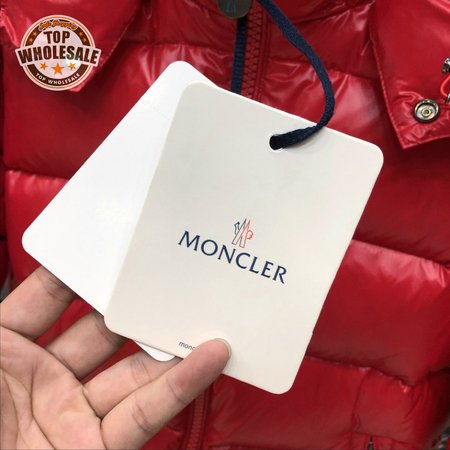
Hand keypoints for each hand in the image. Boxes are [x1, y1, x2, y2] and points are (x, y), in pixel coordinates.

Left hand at [0, 267, 229, 448]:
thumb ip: (8, 316)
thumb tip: (45, 267)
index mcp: (6, 352)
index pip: (50, 299)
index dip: (78, 274)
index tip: (112, 248)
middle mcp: (45, 381)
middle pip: (103, 332)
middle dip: (135, 305)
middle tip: (169, 277)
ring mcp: (72, 416)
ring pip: (134, 373)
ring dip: (171, 345)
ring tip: (203, 315)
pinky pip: (143, 417)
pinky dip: (179, 387)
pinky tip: (208, 360)